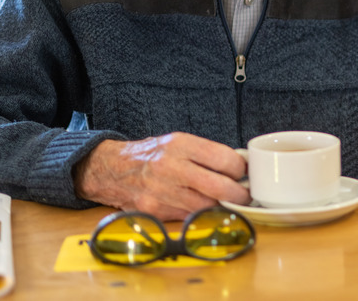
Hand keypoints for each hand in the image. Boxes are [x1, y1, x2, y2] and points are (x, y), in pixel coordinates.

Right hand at [74, 132, 250, 219]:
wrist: (113, 170)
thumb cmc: (153, 154)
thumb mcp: (179, 142)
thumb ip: (207, 153)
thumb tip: (240, 167)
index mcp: (180, 145)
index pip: (224, 159)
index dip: (240, 169)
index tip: (244, 172)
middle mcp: (170, 167)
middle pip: (219, 187)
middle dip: (239, 193)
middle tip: (245, 194)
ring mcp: (162, 192)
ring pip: (206, 205)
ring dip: (221, 205)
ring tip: (227, 200)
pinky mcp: (156, 212)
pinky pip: (189, 216)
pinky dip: (201, 213)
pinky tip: (205, 206)